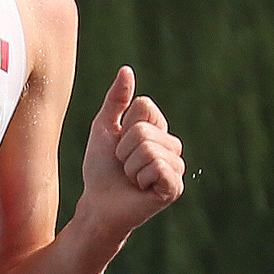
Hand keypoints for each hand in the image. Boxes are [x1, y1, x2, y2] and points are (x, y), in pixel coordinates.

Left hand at [78, 66, 185, 229]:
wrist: (97, 204)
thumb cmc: (101, 169)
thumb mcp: (104, 128)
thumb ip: (116, 100)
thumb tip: (126, 69)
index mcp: (159, 130)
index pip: (145, 106)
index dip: (124, 126)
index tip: (120, 146)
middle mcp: (172, 147)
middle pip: (144, 129)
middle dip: (124, 149)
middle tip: (124, 166)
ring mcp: (176, 167)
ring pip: (148, 148)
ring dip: (130, 165)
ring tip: (131, 178)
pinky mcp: (175, 187)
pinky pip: (156, 166)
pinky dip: (139, 177)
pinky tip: (141, 189)